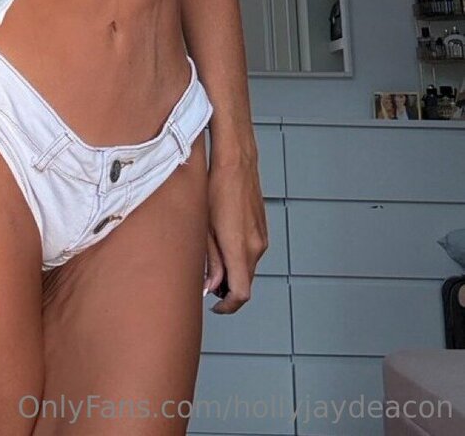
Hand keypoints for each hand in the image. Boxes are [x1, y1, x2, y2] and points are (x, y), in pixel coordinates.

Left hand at [202, 154, 267, 314]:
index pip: (241, 293)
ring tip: (210, 257)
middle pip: (245, 282)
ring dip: (232, 270)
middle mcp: (256, 246)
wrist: (236, 161)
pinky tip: (222, 242)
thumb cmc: (216, 187)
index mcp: (240, 248)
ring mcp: (261, 237)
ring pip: (248, 266)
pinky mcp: (262, 228)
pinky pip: (251, 252)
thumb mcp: (205, 226)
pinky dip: (238, 256)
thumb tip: (211, 285)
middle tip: (205, 282)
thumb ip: (210, 259)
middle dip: (227, 288)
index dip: (228, 306)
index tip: (215, 307)